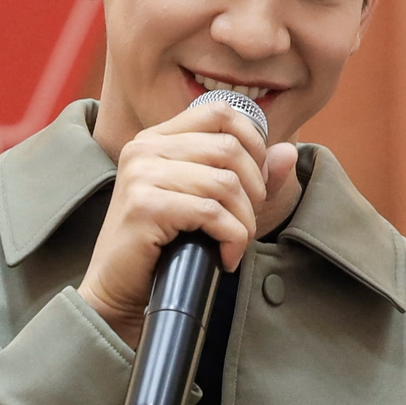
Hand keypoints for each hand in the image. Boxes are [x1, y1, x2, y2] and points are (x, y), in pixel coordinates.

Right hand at [78, 98, 298, 346]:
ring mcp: (141, 174)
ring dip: (243, 221)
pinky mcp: (145, 206)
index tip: (257, 182)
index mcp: (157, 138)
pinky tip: (224, 257)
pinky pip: (211, 212)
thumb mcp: (206, 204)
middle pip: (228, 149)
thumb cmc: (161, 249)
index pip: (219, 112)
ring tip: (235, 244)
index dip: (253, 142)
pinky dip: (231, 239)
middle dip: (254, 191)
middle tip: (247, 223)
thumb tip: (289, 152)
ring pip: (224, 183)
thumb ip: (247, 176)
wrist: (117, 292)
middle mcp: (145, 148)